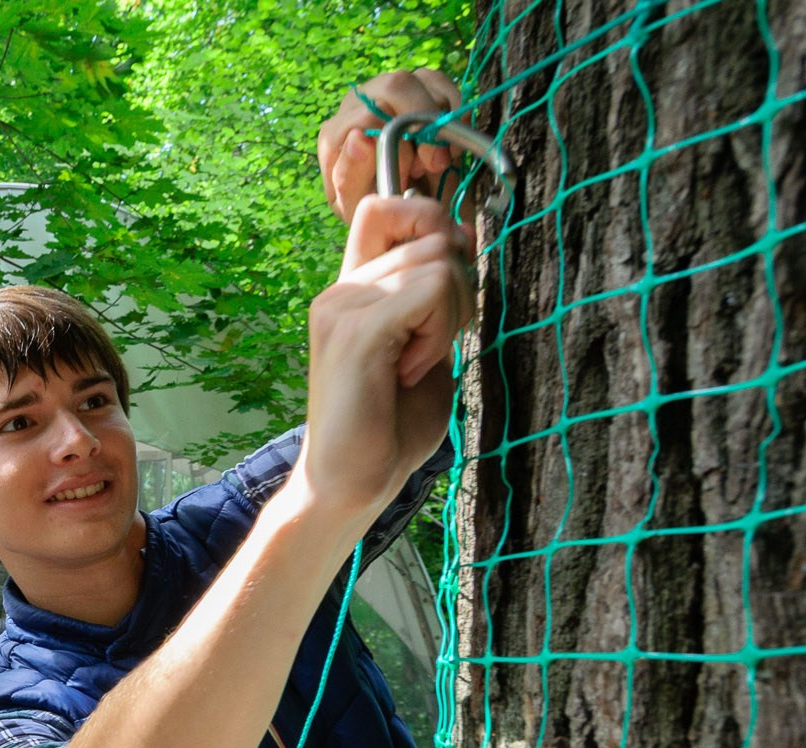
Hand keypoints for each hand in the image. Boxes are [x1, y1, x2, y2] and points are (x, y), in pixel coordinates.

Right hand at [302, 194, 476, 517]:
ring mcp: (343, 306)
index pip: (384, 205)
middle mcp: (341, 288)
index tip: (448, 279)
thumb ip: (435, 299)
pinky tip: (414, 370)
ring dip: (452, 313)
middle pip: (429, 228)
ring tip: (419, 362)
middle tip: (436, 341)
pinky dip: (440, 331)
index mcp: (353, 289)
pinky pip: (431, 290)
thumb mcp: (424, 348)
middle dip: (460, 281)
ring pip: (437, 259)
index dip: (430, 218)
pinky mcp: (356, 331)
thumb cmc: (389, 426)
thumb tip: (464, 244)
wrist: (351, 483)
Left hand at [318, 68, 464, 224]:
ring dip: (439, 123)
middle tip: (435, 164)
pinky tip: (450, 142)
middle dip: (424, 125)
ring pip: (419, 82)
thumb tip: (360, 137)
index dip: (399, 143)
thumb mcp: (359, 204)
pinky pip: (439, 81)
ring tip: (436, 159)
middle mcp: (356, 103)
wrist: (402, 205)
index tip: (416, 172)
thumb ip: (352, 175)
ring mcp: (384, 88)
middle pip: (395, 87)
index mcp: (335, 134)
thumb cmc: (375, 205)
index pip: (367, 118)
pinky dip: (454, 111)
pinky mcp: (413, 82)